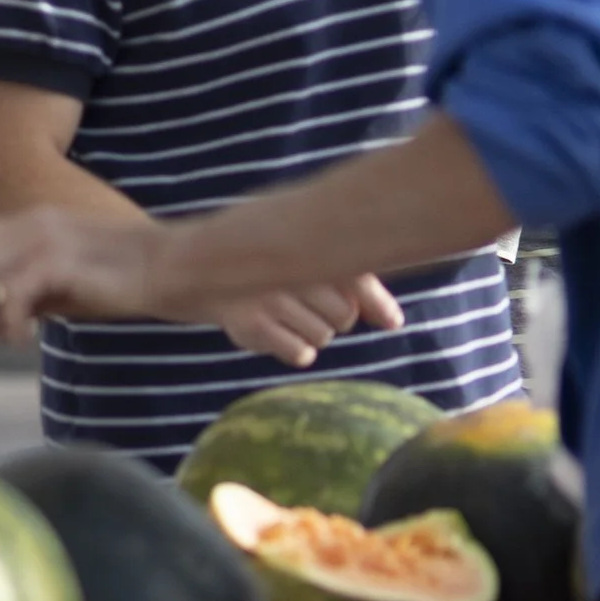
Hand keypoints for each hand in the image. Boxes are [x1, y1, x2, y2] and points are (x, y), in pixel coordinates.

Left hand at [0, 206, 170, 344]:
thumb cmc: (125, 280)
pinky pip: (10, 295)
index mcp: (34, 223)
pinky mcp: (57, 260)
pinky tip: (22, 338)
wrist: (171, 266)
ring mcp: (43, 238)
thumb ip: (34, 290)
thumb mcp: (69, 283)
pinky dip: (8, 322)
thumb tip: (4, 315)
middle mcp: (31, 223)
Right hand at [217, 277, 403, 367]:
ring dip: (313, 334)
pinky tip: (279, 332)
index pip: (360, 282)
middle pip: (345, 317)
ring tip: (289, 316)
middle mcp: (291, 269)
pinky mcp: (254, 326)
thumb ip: (359, 287)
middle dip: (336, 318)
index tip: (390, 322)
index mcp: (310, 245)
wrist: (204, 270)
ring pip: (323, 337)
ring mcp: (272, 298)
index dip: (377, 305)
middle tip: (310, 306)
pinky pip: (301, 355)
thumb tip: (395, 323)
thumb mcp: (313, 263)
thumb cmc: (274, 268)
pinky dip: (295, 350)